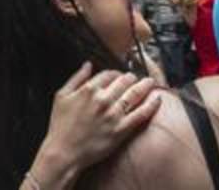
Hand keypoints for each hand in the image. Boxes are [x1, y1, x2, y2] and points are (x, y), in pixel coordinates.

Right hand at [27, 64, 161, 188]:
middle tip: (135, 77)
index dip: (115, 73)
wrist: (64, 153)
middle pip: (124, 81)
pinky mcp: (121, 130)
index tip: (118, 75)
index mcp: (88, 89)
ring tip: (150, 82)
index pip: (108, 73)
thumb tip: (88, 64)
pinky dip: (151, 105)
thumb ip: (76, 78)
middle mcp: (103, 99)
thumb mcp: (61, 96)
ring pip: (134, 94)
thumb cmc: (60, 125)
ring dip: (144, 85)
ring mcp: (114, 115)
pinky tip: (157, 98)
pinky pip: (141, 114)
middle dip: (131, 77)